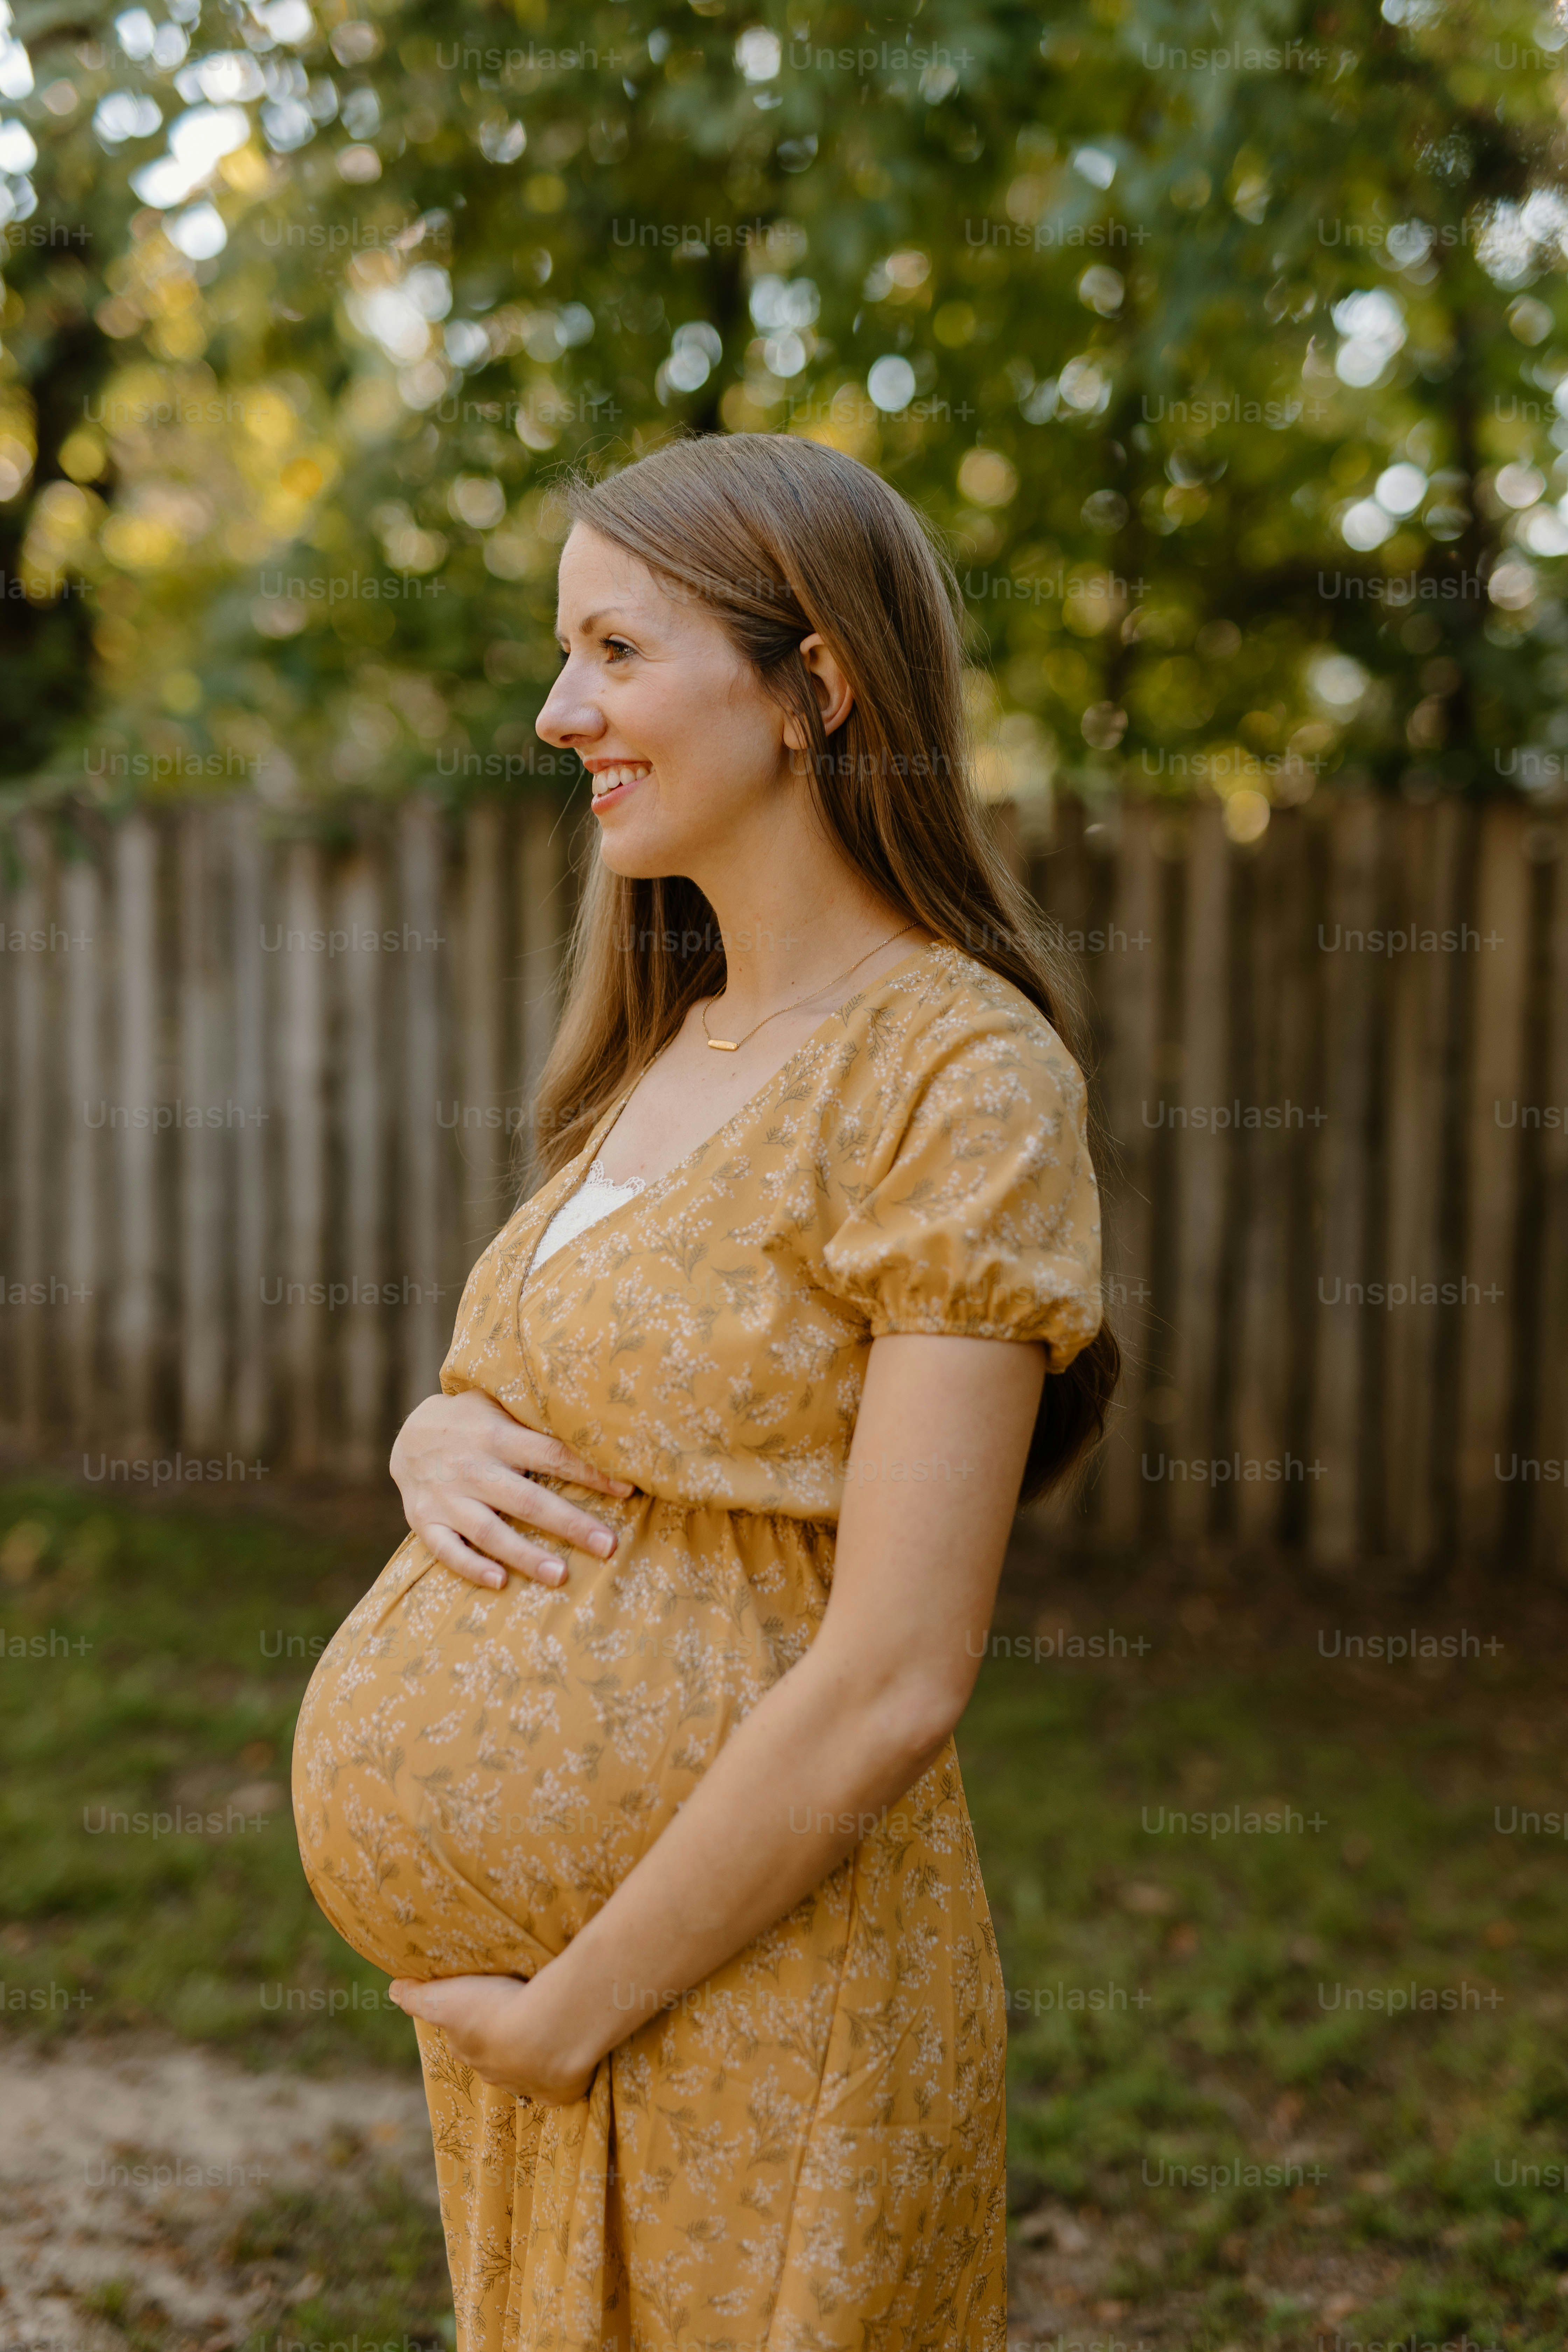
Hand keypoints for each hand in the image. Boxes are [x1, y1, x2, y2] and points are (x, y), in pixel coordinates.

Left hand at [388, 1970, 598, 2103]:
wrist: (545, 2034)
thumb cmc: (493, 2010)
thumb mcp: (446, 1998)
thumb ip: (418, 1996)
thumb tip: (393, 1989)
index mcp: (469, 2051)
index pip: (463, 2039)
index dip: (469, 2023)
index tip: (482, 2006)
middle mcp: (495, 2073)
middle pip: (494, 2056)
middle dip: (502, 2040)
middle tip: (517, 2014)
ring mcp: (528, 2086)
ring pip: (526, 2070)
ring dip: (533, 2053)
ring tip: (547, 2029)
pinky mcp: (560, 2092)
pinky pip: (559, 2086)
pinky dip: (562, 2075)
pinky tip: (569, 2057)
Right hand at [390, 1388, 633, 1591]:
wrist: (407, 1434)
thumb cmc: (473, 1421)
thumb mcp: (499, 1406)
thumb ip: (535, 1419)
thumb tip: (596, 1424)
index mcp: (497, 1435)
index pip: (551, 1454)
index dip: (590, 1472)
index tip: (627, 1489)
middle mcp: (472, 1467)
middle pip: (527, 1500)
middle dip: (569, 1524)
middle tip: (607, 1546)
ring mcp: (446, 1497)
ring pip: (489, 1532)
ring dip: (525, 1556)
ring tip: (560, 1577)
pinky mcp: (424, 1521)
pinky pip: (447, 1550)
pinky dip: (472, 1567)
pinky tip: (500, 1582)